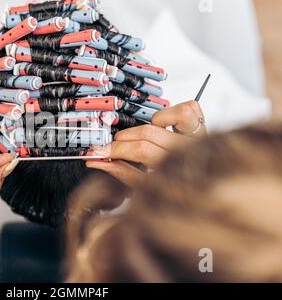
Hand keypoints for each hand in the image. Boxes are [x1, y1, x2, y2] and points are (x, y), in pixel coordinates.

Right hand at [86, 101, 205, 186]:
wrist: (199, 189)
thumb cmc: (172, 190)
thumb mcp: (144, 188)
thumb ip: (121, 172)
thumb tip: (97, 161)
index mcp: (177, 168)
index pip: (142, 151)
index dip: (117, 149)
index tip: (100, 152)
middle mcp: (191, 150)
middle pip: (150, 133)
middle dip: (124, 139)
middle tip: (113, 146)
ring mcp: (199, 136)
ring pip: (175, 115)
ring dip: (153, 124)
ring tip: (145, 137)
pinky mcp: (202, 124)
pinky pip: (189, 108)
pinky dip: (172, 113)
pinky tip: (164, 127)